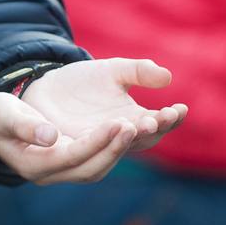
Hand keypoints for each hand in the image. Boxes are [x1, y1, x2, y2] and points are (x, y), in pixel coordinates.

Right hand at [0, 92, 137, 183]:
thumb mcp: (3, 114)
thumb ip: (24, 125)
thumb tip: (50, 136)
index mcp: (32, 164)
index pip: (71, 156)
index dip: (96, 142)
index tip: (118, 123)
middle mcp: (48, 175)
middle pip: (90, 169)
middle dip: (115, 149)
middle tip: (137, 126)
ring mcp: (60, 172)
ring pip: (97, 168)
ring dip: (119, 150)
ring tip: (140, 127)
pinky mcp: (69, 163)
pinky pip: (97, 160)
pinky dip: (115, 148)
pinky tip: (131, 130)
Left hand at [19, 59, 186, 152]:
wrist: (46, 87)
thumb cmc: (83, 82)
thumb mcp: (113, 71)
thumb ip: (139, 72)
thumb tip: (167, 76)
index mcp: (132, 122)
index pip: (158, 126)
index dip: (171, 120)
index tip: (180, 109)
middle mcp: (115, 141)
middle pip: (141, 142)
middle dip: (152, 130)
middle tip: (160, 118)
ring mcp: (91, 148)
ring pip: (114, 153)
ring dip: (125, 141)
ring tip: (136, 122)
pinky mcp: (65, 149)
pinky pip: (82, 152)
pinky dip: (97, 141)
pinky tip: (112, 124)